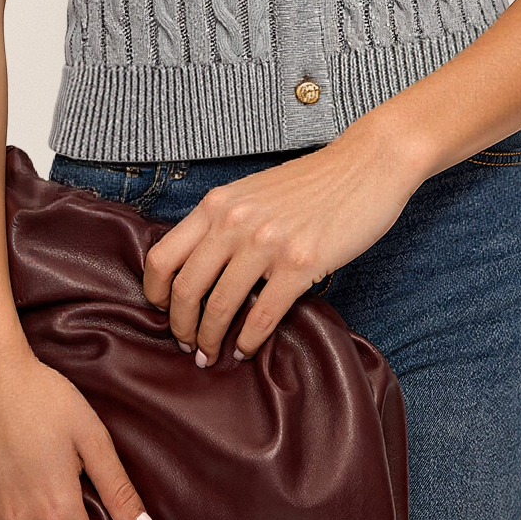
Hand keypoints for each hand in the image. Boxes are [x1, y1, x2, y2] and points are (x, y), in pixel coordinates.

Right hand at [0, 335, 151, 519]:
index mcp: (56, 508)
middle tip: (62, 480)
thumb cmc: (38, 394)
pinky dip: (6, 510)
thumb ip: (117, 487)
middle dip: (63, 515)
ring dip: (35, 514)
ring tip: (36, 475)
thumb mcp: (89, 434)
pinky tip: (12, 479)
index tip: (86, 501)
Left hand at [141, 118, 422, 366]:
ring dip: (210, 340)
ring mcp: (267, 243)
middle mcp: (235, 221)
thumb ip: (223, 223)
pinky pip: (263, 316)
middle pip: (185, 289)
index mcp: (218, 203)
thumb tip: (197, 268)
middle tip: (185, 345)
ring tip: (211, 356)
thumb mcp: (252, 192)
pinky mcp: (301, 263)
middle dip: (180, 326)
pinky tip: (246, 350)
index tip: (163, 312)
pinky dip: (248, 342)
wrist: (365, 164)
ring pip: (220, 307)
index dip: (155, 293)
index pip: (163, 256)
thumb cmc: (310, 182)